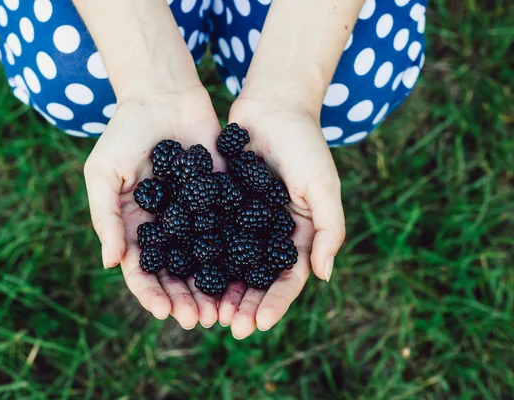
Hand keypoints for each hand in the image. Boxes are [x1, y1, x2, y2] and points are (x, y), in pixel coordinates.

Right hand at [84, 88, 224, 328]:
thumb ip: (104, 217)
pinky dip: (237, 256)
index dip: (151, 292)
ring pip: (205, 261)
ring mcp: (195, 217)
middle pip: (176, 273)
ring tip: (223, 310)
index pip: (141, 270)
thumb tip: (110, 263)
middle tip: (200, 320)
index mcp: (135, 227)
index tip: (164, 311)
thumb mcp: (103, 173)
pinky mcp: (221, 201)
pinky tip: (247, 276)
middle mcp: (167, 228)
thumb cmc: (124, 133)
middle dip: (186, 298)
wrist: (163, 96)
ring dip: (212, 288)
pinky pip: (229, 233)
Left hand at [218, 96, 345, 338]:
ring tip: (204, 311)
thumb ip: (329, 231)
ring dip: (219, 290)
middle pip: (256, 278)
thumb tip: (323, 276)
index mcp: (298, 234)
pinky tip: (184, 275)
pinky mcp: (218, 205)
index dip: (275, 302)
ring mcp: (242, 221)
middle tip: (227, 326)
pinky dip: (197, 256)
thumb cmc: (305, 145)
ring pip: (229, 264)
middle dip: (243, 304)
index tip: (258, 323)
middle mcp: (268, 234)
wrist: (273, 106)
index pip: (287, 278)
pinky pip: (206, 235)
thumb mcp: (325, 187)